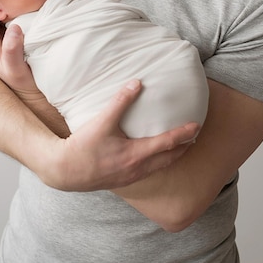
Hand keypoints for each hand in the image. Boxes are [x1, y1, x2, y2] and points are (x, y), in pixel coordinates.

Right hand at [45, 79, 199, 190]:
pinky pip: (149, 171)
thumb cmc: (84, 146)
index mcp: (136, 154)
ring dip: (173, 156)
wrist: (65, 171)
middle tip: (195, 136)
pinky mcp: (124, 180)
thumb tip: (136, 82)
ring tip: (180, 146)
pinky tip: (155, 157)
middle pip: (170, 158)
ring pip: (160, 167)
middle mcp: (138, 168)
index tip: (197, 126)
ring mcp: (131, 176)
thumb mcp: (102, 121)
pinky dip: (159, 162)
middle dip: (184, 147)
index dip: (184, 134)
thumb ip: (121, 101)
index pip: (168, 143)